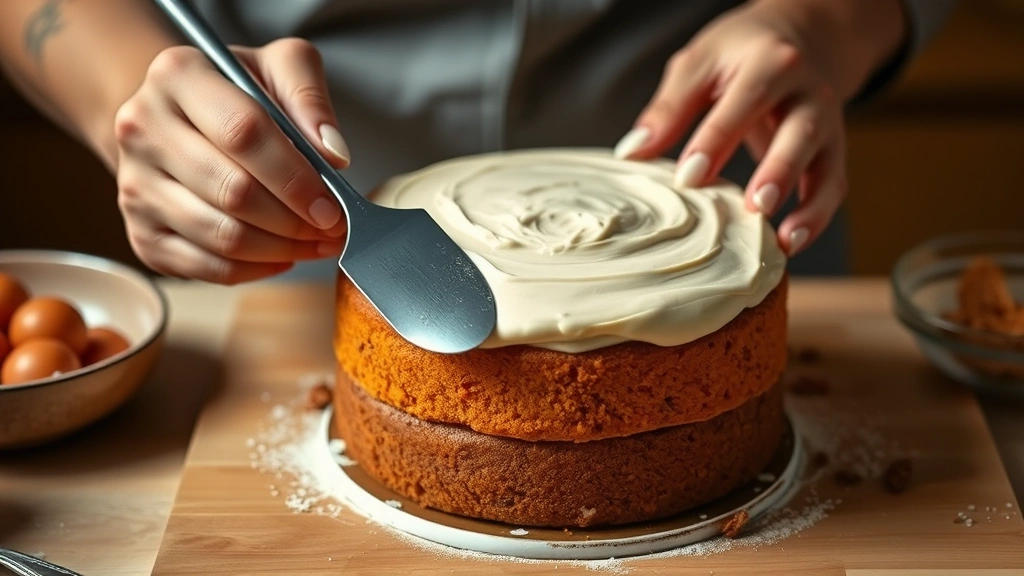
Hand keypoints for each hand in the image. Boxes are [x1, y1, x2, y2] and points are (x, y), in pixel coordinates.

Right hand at [113, 38, 349, 283]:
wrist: (184, 120)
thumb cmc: (239, 94)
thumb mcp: (281, 67)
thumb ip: (310, 98)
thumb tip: (332, 156)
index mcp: (177, 75)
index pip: (243, 132)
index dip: (295, 177)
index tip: (332, 203)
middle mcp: (142, 129)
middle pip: (233, 191)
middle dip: (294, 219)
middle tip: (333, 228)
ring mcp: (134, 186)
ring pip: (222, 236)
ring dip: (282, 248)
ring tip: (316, 242)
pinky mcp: (142, 234)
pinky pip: (207, 269)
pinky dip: (254, 269)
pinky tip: (282, 255)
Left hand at [614, 1, 902, 255]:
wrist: (799, 38)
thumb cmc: (737, 55)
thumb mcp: (698, 65)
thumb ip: (669, 108)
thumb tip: (632, 153)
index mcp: (771, 63)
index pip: (744, 104)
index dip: (715, 142)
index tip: (688, 179)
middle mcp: (809, 92)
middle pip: (800, 133)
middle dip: (778, 171)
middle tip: (754, 207)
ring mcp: (828, 123)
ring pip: (828, 166)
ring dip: (810, 206)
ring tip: (784, 242)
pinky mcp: (833, 150)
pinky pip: (833, 186)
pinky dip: (817, 217)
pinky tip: (790, 243)